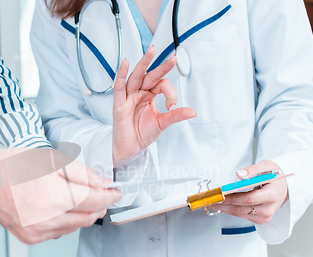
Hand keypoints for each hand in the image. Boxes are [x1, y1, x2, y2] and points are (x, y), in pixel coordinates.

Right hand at [0, 147, 121, 243]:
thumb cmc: (15, 166)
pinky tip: (57, 207)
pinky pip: (59, 232)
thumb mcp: (53, 160)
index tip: (116, 192)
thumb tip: (105, 185)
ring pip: (76, 227)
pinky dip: (65, 221)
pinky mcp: (32, 238)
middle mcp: (50, 219)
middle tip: (98, 193)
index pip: (97, 201)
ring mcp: (40, 232)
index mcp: (57, 197)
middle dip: (99, 205)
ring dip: (83, 214)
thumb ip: (84, 174)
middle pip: (90, 217)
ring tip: (73, 196)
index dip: (110, 196)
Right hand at [112, 46, 196, 166]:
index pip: (161, 85)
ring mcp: (128, 97)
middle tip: (173, 57)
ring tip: (151, 51)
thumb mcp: (163, 123)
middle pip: (150, 75)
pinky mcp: (119, 104)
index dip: (170, 93)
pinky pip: (119, 87)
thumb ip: (176, 115)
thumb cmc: (143, 134)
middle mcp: (138, 93)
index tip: (172, 106)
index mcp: (149, 95)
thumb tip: (193, 112)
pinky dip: (121, 75)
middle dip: (161, 66)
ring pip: (135, 76)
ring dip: (143, 63)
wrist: (131, 148)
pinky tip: (125, 63)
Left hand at [214, 160, 288, 224]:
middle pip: (242, 208)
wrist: (285, 187)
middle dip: (224, 204)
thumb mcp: (267, 166)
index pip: (248, 199)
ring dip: (226, 209)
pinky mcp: (262, 220)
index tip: (219, 195)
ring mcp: (266, 216)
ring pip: (241, 214)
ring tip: (214, 203)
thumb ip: (252, 170)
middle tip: (211, 200)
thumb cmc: (275, 176)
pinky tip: (225, 206)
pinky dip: (233, 211)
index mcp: (272, 195)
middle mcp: (269, 208)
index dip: (231, 198)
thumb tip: (239, 174)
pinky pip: (244, 216)